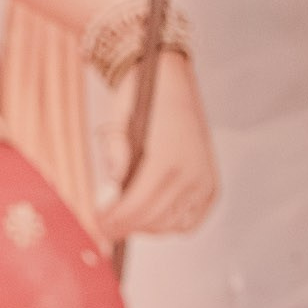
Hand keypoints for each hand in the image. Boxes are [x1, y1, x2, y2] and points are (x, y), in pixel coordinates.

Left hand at [97, 48, 217, 240]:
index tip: (97, 225)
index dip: (112, 222)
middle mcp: (190, 172)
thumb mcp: (117, 124)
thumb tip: (108, 198)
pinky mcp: (210, 185)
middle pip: (150, 221)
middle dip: (124, 227)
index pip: (134, 208)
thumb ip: (113, 160)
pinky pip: (189, 222)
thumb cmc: (142, 99)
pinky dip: (170, 224)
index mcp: (166, 158)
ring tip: (128, 218)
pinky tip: (154, 215)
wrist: (171, 80)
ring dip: (146, 227)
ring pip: (169, 225)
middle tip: (106, 227)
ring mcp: (203, 180)